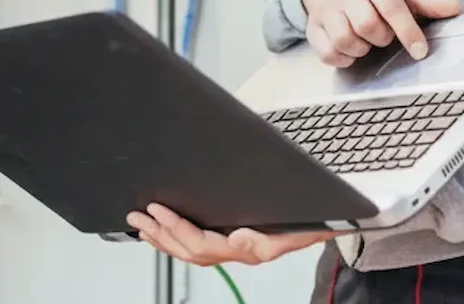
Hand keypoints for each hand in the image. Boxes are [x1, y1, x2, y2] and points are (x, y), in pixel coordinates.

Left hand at [126, 203, 337, 265]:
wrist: (324, 222)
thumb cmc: (307, 221)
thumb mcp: (292, 228)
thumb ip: (264, 238)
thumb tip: (238, 239)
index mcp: (247, 248)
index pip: (204, 243)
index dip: (179, 229)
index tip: (160, 211)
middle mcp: (236, 252)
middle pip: (190, 250)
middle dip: (161, 233)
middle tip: (139, 214)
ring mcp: (231, 249)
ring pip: (189, 252)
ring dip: (162, 237)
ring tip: (140, 223)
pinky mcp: (228, 242)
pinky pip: (195, 247)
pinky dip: (173, 239)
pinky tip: (159, 231)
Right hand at [300, 0, 461, 66]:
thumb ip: (426, 0)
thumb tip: (455, 8)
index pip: (391, 6)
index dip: (408, 31)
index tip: (420, 51)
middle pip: (367, 25)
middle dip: (381, 38)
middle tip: (384, 35)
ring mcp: (326, 9)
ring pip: (345, 40)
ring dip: (361, 48)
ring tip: (366, 41)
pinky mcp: (313, 28)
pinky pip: (327, 53)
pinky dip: (343, 58)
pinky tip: (350, 49)